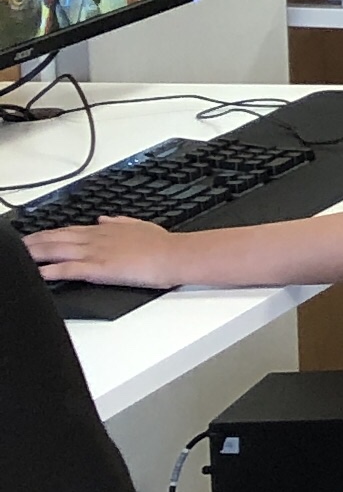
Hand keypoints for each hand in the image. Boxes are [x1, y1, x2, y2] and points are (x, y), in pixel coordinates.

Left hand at [24, 213, 194, 288]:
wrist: (174, 254)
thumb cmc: (162, 245)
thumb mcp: (141, 226)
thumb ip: (120, 222)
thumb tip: (104, 218)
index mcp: (106, 230)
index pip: (70, 230)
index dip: (50, 233)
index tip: (36, 235)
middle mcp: (96, 239)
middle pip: (57, 238)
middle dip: (35, 241)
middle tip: (19, 244)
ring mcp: (95, 253)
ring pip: (57, 250)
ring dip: (36, 253)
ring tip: (21, 256)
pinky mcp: (98, 268)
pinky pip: (67, 269)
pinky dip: (50, 271)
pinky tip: (38, 273)